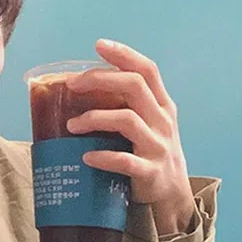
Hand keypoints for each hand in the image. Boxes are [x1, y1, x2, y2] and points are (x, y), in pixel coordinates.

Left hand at [65, 39, 194, 234]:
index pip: (147, 70)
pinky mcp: (150, 172)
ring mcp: (158, 146)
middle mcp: (163, 121)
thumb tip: (73, 90)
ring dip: (94, 118)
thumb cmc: (147, 153)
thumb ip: (122, 105)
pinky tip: (85, 157)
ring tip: (70, 126)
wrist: (171, 196)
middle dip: (99, 79)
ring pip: (127, 120)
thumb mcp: (145, 124)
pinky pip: (125, 161)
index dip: (124, 54)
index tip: (99, 45)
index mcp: (161, 105)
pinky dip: (103, 157)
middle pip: (134, 87)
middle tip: (72, 85)